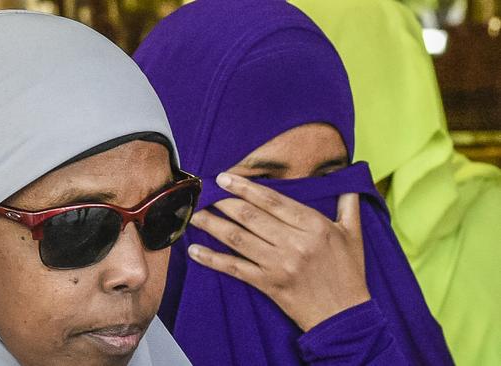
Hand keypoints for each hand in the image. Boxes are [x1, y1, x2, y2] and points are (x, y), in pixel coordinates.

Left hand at [188, 172, 369, 330]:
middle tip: (203, 193)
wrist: (346, 317)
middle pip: (250, 216)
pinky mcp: (268, 284)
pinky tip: (195, 250)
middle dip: (222, 202)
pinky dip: (213, 259)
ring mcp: (279, 264)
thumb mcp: (354, 234)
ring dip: (212, 225)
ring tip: (193, 214)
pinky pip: (235, 268)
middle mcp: (294, 242)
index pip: (272, 200)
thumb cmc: (349, 273)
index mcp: (313, 225)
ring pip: (238, 239)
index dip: (245, 187)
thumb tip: (349, 178)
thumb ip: (348, 204)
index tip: (224, 178)